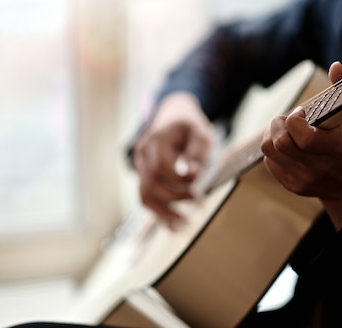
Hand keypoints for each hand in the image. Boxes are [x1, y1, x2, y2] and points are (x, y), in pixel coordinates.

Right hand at [132, 92, 215, 229]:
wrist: (173, 116)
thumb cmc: (190, 126)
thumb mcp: (201, 133)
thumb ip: (197, 152)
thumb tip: (192, 173)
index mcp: (157, 138)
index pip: (163, 165)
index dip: (179, 179)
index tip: (198, 185)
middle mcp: (144, 152)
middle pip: (151, 182)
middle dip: (174, 197)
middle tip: (198, 203)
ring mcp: (141, 164)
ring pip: (144, 193)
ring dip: (163, 212)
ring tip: (181, 225)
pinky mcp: (143, 175)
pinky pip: (146, 196)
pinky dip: (159, 211)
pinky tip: (171, 225)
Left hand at [260, 61, 341, 229]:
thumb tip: (335, 66)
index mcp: (336, 148)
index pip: (303, 137)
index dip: (294, 119)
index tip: (301, 112)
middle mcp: (318, 167)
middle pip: (280, 143)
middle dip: (277, 124)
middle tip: (287, 119)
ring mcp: (302, 179)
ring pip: (269, 151)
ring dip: (271, 135)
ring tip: (283, 129)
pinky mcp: (291, 185)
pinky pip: (268, 162)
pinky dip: (273, 150)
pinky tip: (286, 146)